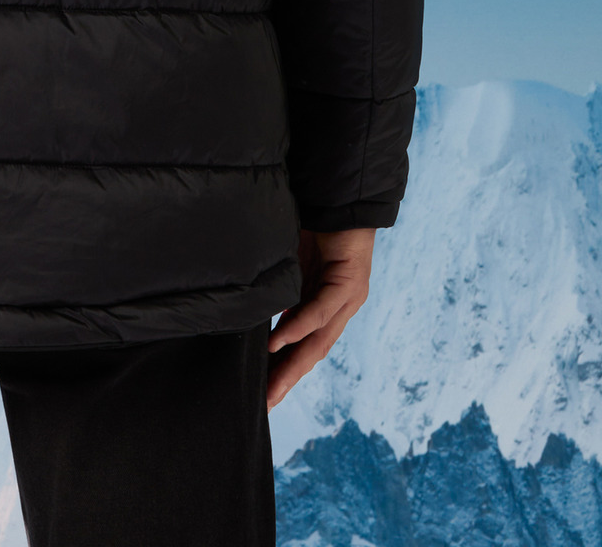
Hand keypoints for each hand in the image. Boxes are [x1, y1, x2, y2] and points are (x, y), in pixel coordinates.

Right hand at [266, 226, 374, 409]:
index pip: (305, 347)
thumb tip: (253, 314)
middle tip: (266, 403)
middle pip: (312, 352)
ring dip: (294, 364)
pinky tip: (280, 341)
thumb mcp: (290, 267)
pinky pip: (321, 310)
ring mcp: (347, 299)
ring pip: (319, 340)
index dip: (286, 371)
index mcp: (325, 306)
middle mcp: (339, 308)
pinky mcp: (348, 283)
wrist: (340, 199)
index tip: (264, 394)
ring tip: (272, 385)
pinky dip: (299, 327)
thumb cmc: (313, 228)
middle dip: (288, 378)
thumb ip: (280, 293)